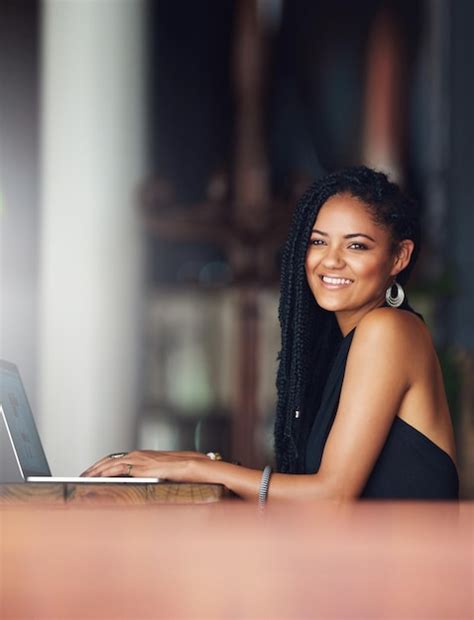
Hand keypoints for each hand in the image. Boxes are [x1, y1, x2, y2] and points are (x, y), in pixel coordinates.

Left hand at [80, 450, 209, 481]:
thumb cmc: (178, 469)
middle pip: (109, 460)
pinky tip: (98, 477)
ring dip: (96, 470)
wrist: (190, 464)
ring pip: (110, 463)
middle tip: (82, 475)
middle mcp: (137, 455)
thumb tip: (140, 482)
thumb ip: (148, 474)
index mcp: (140, 455)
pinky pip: (118, 468)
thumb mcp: (159, 471)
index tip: (92, 471)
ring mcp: (138, 460)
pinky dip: (106, 472)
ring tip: (85, 477)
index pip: (116, 458)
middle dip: (94, 468)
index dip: (102, 465)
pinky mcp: (140, 467)